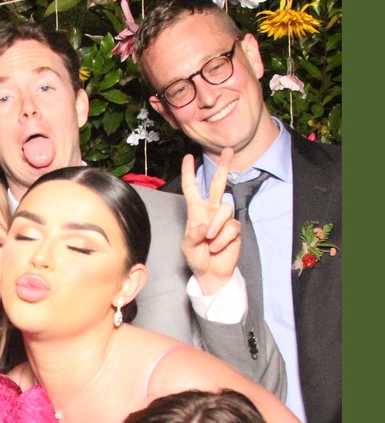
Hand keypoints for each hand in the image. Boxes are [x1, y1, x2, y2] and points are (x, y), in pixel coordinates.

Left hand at [180, 147, 240, 293]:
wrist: (211, 272)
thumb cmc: (197, 257)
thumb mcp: (188, 247)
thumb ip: (192, 236)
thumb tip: (202, 226)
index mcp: (196, 212)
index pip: (192, 189)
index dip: (189, 174)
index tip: (187, 158)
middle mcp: (211, 211)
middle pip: (218, 185)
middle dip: (223, 167)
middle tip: (228, 151)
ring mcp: (224, 219)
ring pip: (225, 209)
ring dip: (216, 227)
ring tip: (210, 240)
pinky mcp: (235, 229)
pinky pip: (231, 227)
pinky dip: (222, 239)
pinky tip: (218, 247)